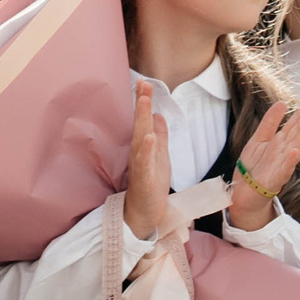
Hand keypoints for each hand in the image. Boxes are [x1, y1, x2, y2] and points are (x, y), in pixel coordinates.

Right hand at [124, 82, 170, 238]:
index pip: (144, 121)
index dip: (144, 102)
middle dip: (141, 104)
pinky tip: (149, 137)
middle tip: (142, 84)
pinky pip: (144, 164)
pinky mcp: (143, 181)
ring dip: (142, 121)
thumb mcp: (160, 157)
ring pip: (141, 141)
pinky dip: (146, 150)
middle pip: (140, 126)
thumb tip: (158, 115)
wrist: (144, 216)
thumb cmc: (151, 186)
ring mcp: (140, 167)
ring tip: (144, 102)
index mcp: (145, 148)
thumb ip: (160, 137)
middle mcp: (140, 155)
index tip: (145, 82)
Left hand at [229, 94, 299, 230]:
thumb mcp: (258, 140)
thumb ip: (270, 122)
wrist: (243, 194)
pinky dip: (290, 160)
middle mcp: (285, 150)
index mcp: (281, 140)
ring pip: (296, 145)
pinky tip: (296, 151)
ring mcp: (282, 164)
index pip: (296, 121)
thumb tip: (283, 102)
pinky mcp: (275, 179)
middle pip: (299, 130)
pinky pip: (284, 169)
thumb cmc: (252, 168)